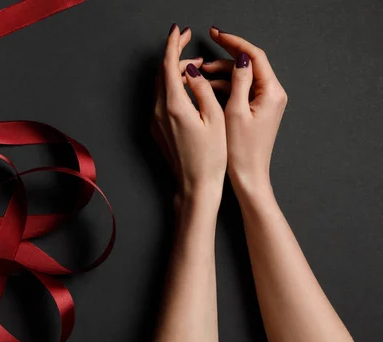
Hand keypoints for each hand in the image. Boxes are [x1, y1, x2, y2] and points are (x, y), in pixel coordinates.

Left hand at [152, 25, 226, 204]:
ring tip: (196, 69)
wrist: (195, 185)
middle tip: (193, 49)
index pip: (168, 65)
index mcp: (174, 105)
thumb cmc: (211, 156)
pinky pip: (161, 99)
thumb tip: (191, 70)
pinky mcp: (156, 128)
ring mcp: (155, 120)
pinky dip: (172, 87)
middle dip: (175, 56)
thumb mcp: (215, 118)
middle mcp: (159, 111)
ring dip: (174, 72)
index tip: (179, 30)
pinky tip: (187, 89)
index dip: (173, 44)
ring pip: (160, 85)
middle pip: (162, 73)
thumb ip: (202, 89)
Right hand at [202, 27, 287, 195]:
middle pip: (247, 65)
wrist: (249, 177)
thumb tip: (240, 57)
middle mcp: (273, 94)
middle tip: (200, 60)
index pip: (254, 56)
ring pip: (242, 78)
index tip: (215, 34)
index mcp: (271, 92)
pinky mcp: (258, 110)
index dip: (233, 42)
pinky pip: (241, 91)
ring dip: (220, 75)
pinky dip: (224, 88)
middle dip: (222, 60)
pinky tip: (206, 90)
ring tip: (198, 76)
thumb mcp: (235, 112)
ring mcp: (266, 102)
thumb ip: (239, 81)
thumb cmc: (241, 150)